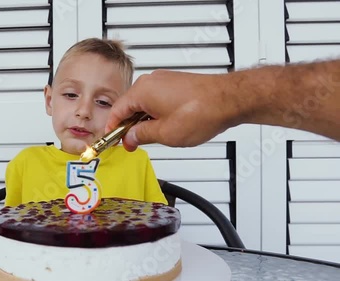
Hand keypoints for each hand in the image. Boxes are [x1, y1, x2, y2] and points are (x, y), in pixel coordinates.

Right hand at [105, 70, 240, 150]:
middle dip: (129, 126)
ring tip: (151, 137)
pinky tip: (163, 125)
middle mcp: (151, 81)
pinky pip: (157, 98)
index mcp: (142, 91)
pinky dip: (155, 112)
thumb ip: (142, 135)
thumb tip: (130, 137)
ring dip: (143, 120)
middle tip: (132, 144)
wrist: (230, 99)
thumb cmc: (202, 111)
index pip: (117, 111)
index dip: (113, 129)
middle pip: (130, 105)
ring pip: (144, 102)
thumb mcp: (165, 133)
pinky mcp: (176, 83)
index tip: (113, 140)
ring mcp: (164, 80)